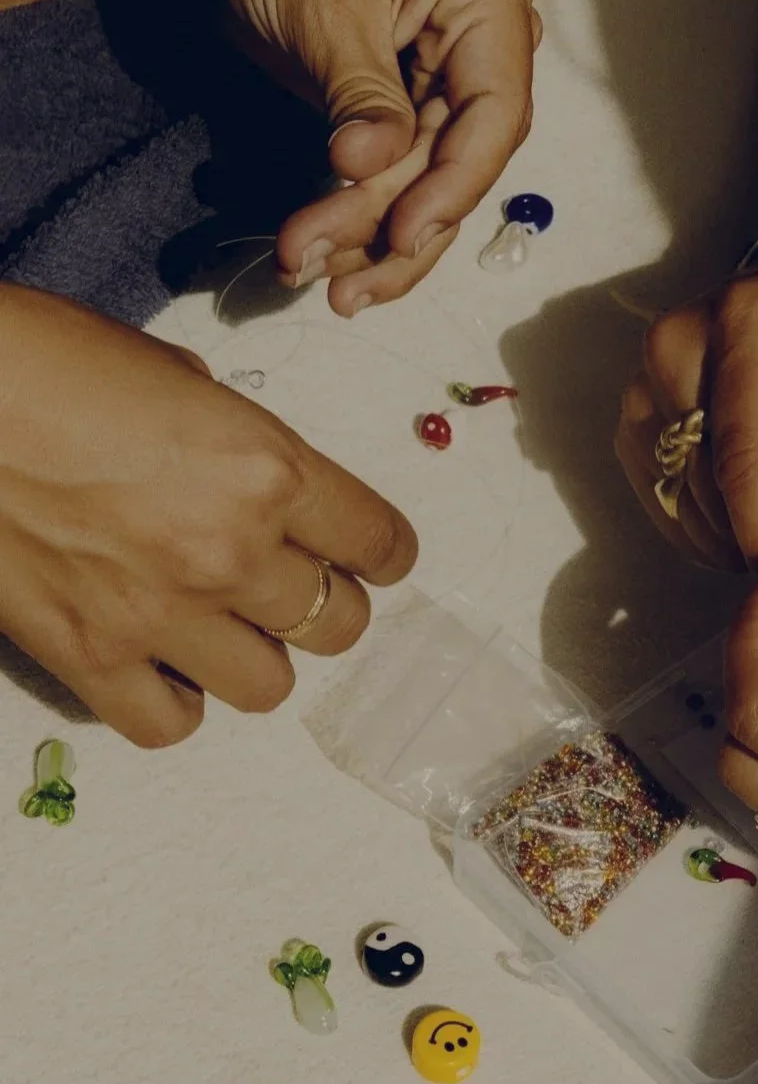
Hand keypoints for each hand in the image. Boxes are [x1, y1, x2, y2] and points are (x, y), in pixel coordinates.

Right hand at [0, 286, 416, 745]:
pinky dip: (173, 701)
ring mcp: (160, 614)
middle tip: (284, 582)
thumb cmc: (47, 359)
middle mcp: (230, 551)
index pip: (378, 543)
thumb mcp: (174, 374)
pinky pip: (169, 724)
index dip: (384, 554)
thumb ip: (235, 440)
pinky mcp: (87, 657)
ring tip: (218, 623)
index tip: (373, 557)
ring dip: (255, 655)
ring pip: (268, 686)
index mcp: (267, 469)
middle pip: (337, 623)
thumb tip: (251, 474)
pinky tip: (157, 662)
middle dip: (322, 603)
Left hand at [192, 0, 538, 315]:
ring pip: (426, 184)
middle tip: (335, 276)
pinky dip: (358, 220)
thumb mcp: (325, 8)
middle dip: (395, 224)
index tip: (403, 233)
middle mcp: (484, 46)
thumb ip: (361, 94)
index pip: (496, 113)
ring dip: (371, 238)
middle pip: (459, 162)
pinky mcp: (405, 111)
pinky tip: (324, 259)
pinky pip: (395, 179)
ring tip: (312, 275)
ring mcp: (445, 82)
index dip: (454, 185)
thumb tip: (372, 168)